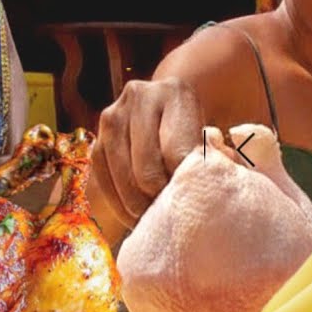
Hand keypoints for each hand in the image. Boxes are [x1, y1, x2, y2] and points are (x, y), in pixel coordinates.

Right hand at [89, 78, 202, 240]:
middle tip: (174, 215)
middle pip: (147, 168)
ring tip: (157, 218)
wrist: (166, 112)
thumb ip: (214, 158)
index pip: (176, 152)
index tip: (192, 202)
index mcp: (175, 93)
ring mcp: (113, 117)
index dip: (183, 184)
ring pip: (123, 177)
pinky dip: (120, 205)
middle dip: (161, 198)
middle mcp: (139, 97)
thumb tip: (209, 183)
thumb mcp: (211, 135)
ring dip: (140, 205)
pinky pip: (103, 180)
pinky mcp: (97, 140)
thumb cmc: (196, 131)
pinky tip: (136, 217)